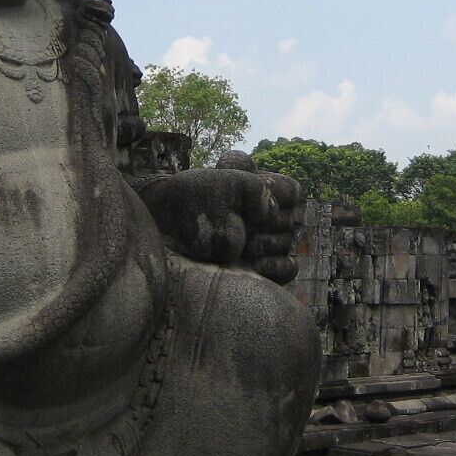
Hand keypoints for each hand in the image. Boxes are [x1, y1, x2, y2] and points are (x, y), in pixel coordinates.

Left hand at [137, 154, 300, 283]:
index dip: (275, 191)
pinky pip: (288, 269)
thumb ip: (253, 186)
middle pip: (290, 219)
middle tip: (238, 221)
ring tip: (242, 244)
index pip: (291, 191)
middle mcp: (266, 220)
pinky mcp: (262, 273)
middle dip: (267, 220)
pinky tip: (254, 264)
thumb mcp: (219, 181)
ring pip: (287, 242)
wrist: (164, 231)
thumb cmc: (189, 202)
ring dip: (266, 242)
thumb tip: (269, 212)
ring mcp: (265, 247)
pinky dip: (276, 265)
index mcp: (261, 193)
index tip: (254, 190)